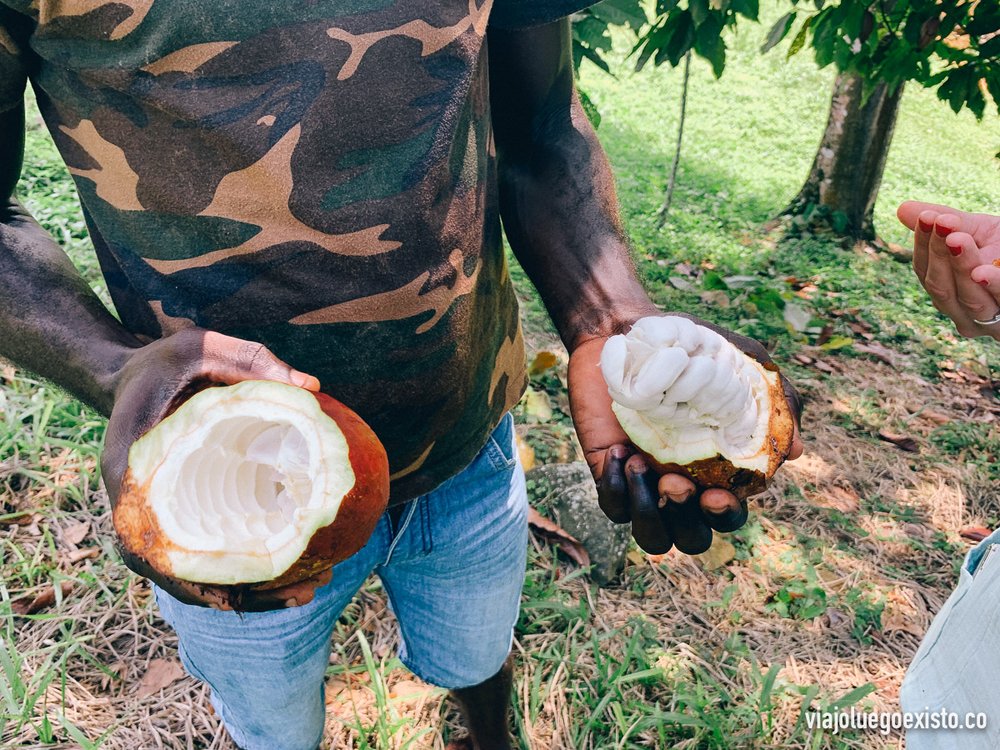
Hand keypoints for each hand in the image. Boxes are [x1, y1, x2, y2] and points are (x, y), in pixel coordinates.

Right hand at [102, 327, 330, 610]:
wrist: (126, 374)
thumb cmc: (161, 362)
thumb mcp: (199, 346)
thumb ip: (251, 360)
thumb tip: (313, 387)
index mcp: (132, 469)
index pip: (146, 542)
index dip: (187, 577)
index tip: (231, 597)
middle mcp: (138, 504)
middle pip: (178, 572)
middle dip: (237, 597)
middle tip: (302, 593)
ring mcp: (156, 515)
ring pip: (194, 573)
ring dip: (246, 592)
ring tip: (308, 591)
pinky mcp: (176, 514)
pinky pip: (204, 553)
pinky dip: (241, 570)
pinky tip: (291, 570)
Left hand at [568, 314, 802, 555]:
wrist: (633, 329)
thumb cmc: (695, 349)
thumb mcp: (746, 365)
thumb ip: (779, 404)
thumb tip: (795, 452)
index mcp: (718, 470)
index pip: (729, 515)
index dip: (725, 516)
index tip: (714, 494)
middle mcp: (683, 483)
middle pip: (694, 538)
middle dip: (688, 521)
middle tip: (677, 482)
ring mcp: (644, 481)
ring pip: (652, 537)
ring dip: (649, 514)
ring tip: (642, 466)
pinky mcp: (609, 471)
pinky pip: (613, 508)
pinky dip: (616, 489)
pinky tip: (619, 453)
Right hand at [897, 201, 999, 340]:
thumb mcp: (978, 232)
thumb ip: (945, 222)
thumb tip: (901, 208)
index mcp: (946, 291)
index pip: (924, 270)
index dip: (922, 244)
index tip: (927, 217)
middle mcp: (961, 311)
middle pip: (939, 287)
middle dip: (938, 253)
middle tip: (942, 222)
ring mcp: (988, 320)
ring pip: (968, 299)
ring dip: (961, 267)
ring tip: (957, 238)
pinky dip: (992, 286)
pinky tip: (982, 272)